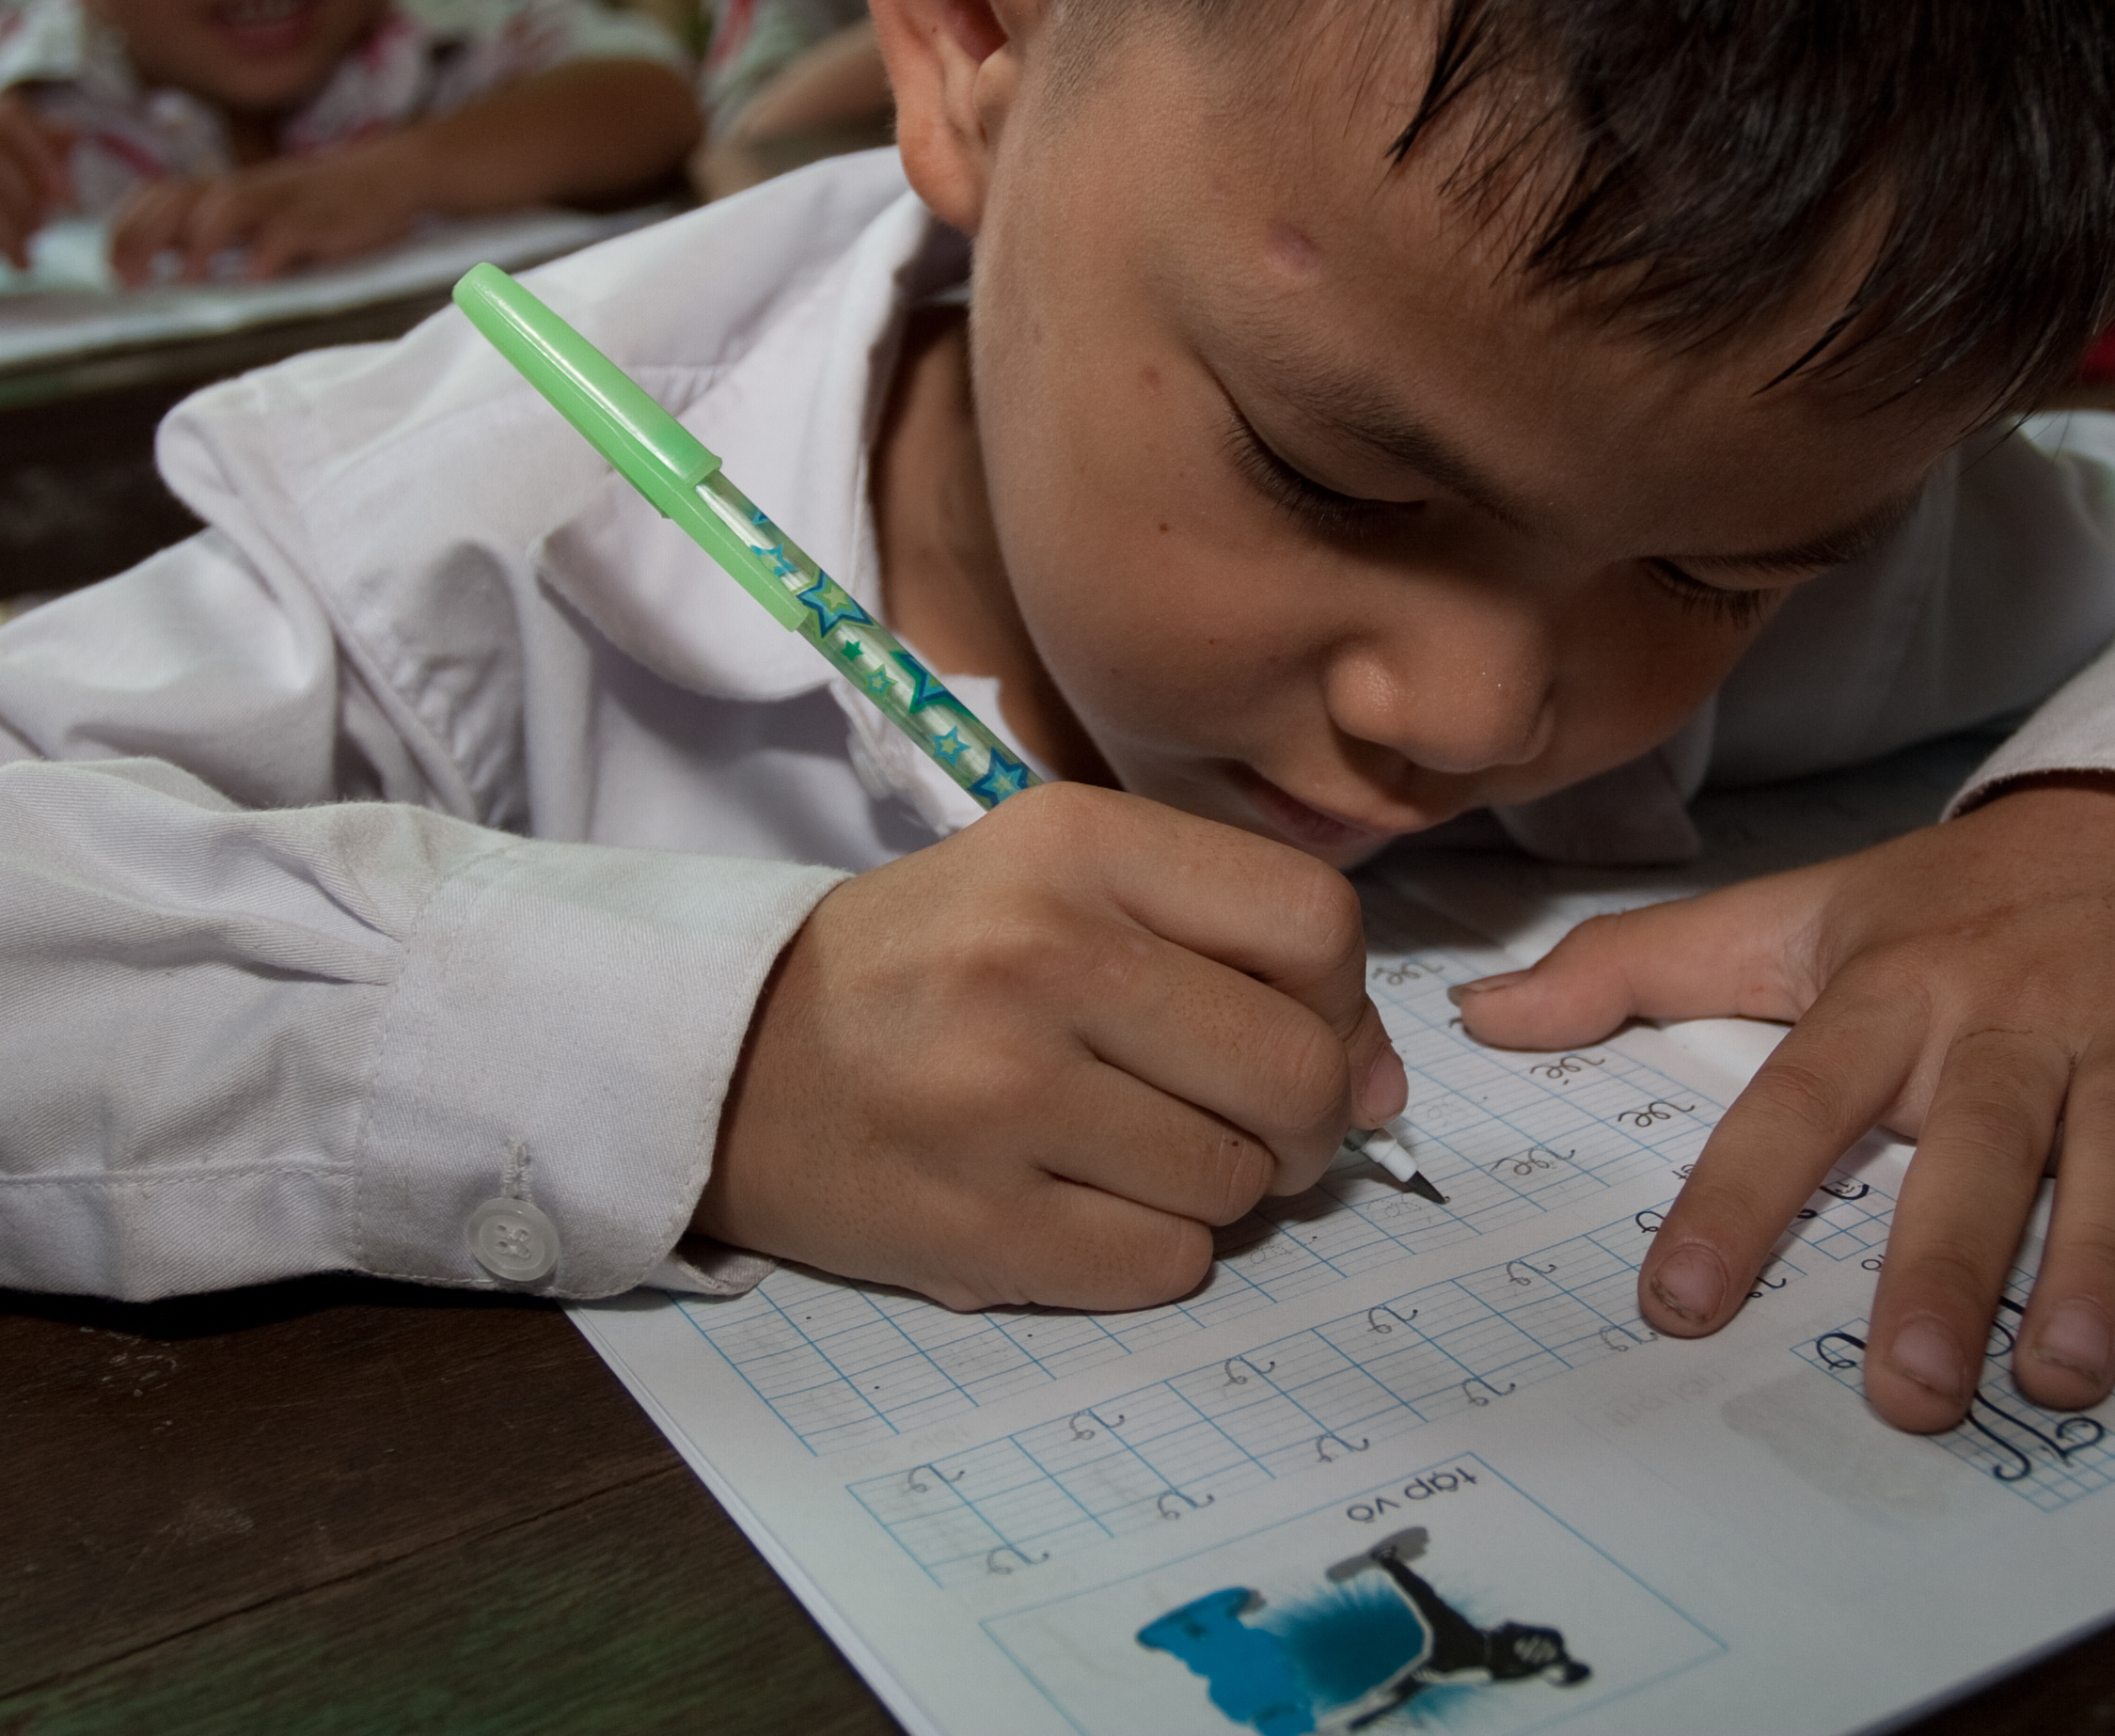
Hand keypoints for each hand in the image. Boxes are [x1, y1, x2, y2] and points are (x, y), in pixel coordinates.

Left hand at [108, 132, 434, 284]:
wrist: (390, 176)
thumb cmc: (322, 205)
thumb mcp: (265, 213)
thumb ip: (220, 234)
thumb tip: (165, 267)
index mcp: (226, 190)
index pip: (157, 197)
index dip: (125, 230)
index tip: (114, 271)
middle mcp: (245, 190)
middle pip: (177, 200)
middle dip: (143, 237)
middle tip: (129, 279)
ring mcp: (282, 201)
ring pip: (224, 208)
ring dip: (198, 244)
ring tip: (186, 280)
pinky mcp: (319, 219)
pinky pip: (285, 234)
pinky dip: (264, 257)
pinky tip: (253, 280)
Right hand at [694, 784, 1413, 1311]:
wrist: (729, 1059)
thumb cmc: (930, 967)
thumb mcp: (1064, 888)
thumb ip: (1232, 948)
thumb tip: (1385, 1080)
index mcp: (1073, 846)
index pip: (1316, 925)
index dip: (1341, 999)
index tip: (1300, 1028)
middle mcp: (1037, 958)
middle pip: (1296, 1070)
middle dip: (1307, 1119)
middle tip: (1251, 1124)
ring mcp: (998, 1098)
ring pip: (1236, 1182)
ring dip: (1220, 1189)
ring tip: (1137, 1155)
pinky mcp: (973, 1227)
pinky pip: (1163, 1267)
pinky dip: (1153, 1253)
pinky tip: (1084, 1208)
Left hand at [1455, 777, 2114, 1432]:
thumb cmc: (1955, 901)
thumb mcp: (1794, 915)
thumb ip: (1639, 969)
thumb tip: (1483, 1016)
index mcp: (1891, 986)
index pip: (1798, 1097)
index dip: (1738, 1199)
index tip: (1679, 1302)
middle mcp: (2008, 1011)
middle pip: (1973, 1142)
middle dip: (1939, 1268)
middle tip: (1907, 1392)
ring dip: (2090, 1263)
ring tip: (2057, 1371)